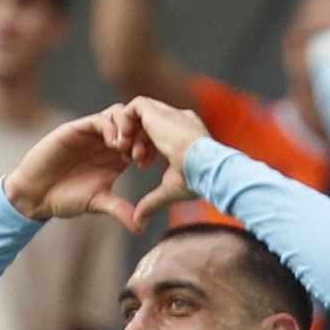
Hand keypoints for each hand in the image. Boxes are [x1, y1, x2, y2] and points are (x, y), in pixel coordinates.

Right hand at [4, 108, 137, 230]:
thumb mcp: (99, 203)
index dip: (149, 148)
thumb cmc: (65, 198)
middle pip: (134, 122)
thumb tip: (140, 228)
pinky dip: (110, 127)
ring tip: (127, 148)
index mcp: (116, 157)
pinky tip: (114, 144)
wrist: (36, 194)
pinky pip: (99, 119)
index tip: (147, 164)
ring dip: (128, 128)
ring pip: (119, 114)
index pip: (141, 140)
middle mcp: (106, 142)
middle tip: (140, 155)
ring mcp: (91, 134)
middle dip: (141, 134)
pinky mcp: (76, 129)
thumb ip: (120, 210)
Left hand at [106, 96, 210, 229]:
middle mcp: (178, 120)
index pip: (161, 134)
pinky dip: (125, 122)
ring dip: (129, 133)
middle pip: (150, 123)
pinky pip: (134, 106)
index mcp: (185, 136)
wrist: (205, 167)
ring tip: (125, 152)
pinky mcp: (157, 112)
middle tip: (130, 159)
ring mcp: (169, 113)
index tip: (141, 165)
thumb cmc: (196, 180)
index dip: (146, 148)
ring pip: (141, 113)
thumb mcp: (170, 190)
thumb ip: (151, 202)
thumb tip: (138, 222)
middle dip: (136, 141)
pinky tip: (124, 141)